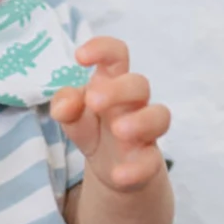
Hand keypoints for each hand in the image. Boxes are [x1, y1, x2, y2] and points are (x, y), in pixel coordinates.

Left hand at [49, 37, 169, 191]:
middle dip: (119, 89)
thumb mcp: (73, 115)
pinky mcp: (148, 160)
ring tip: (118, 131)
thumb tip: (64, 105)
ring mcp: (145, 131)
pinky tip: (119, 174)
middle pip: (140, 84)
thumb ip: (66, 105)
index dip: (102, 49)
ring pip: (159, 116)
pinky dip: (137, 168)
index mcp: (113, 82)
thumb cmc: (93, 127)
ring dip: (140, 121)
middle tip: (94, 101)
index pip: (117, 54)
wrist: (112, 168)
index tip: (80, 57)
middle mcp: (133, 103)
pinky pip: (151, 161)